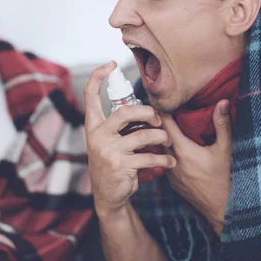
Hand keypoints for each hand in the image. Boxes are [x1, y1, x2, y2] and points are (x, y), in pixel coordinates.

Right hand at [84, 62, 175, 216]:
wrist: (108, 196)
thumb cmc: (113, 162)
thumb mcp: (107, 141)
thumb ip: (118, 125)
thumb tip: (145, 108)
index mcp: (93, 126)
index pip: (90, 95)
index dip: (98, 76)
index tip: (111, 64)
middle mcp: (97, 135)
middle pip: (125, 111)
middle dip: (148, 112)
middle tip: (159, 120)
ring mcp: (108, 150)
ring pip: (144, 134)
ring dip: (162, 137)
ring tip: (168, 142)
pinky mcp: (121, 165)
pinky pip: (150, 156)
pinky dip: (164, 159)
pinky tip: (170, 161)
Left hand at [163, 99, 232, 236]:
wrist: (220, 207)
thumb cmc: (224, 178)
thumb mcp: (224, 149)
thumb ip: (221, 124)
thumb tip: (222, 102)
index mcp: (182, 149)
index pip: (164, 123)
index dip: (163, 111)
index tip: (167, 102)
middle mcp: (171, 160)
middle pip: (157, 135)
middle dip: (160, 123)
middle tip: (164, 112)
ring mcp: (168, 172)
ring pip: (158, 149)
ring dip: (161, 139)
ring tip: (166, 128)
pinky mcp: (170, 180)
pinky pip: (163, 161)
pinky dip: (165, 153)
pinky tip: (173, 148)